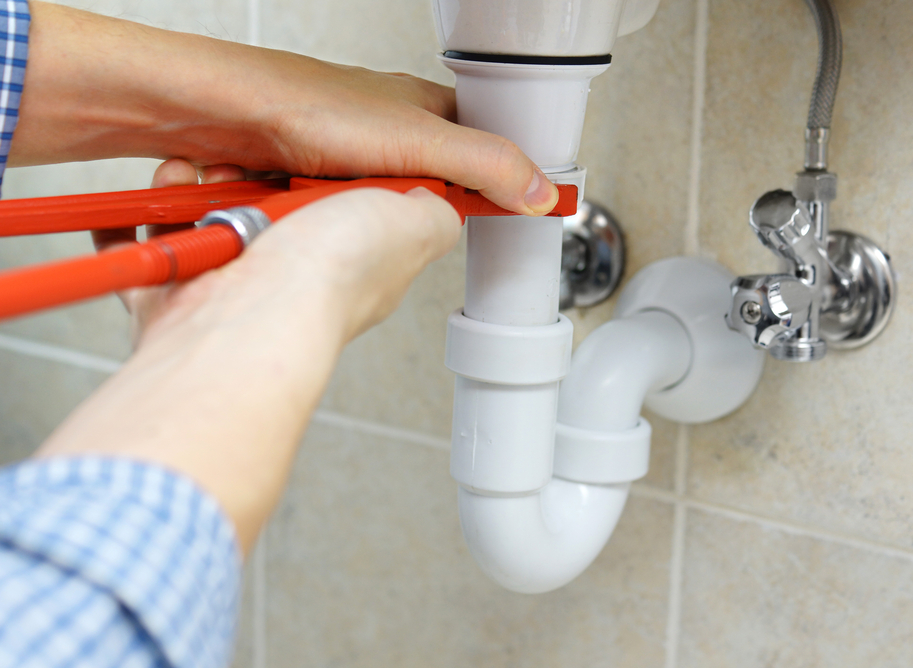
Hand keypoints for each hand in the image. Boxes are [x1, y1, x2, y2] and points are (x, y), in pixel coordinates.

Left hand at [13, 1, 558, 215]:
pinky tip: (292, 212)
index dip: (487, 189)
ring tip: (319, 206)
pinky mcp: (302, 183)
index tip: (500, 217)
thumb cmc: (304, 105)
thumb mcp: (416, 142)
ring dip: (341, 219)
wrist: (215, 116)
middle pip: (415, 194)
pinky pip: (318, 218)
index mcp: (421, 114)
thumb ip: (484, 166)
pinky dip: (306, 222)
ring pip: (362, 212)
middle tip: (375, 214)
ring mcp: (339, 160)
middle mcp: (381, 134)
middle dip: (395, 214)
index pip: (477, 156)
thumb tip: (541, 193)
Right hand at [46, 159, 461, 553]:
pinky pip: (157, 255)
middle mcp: (293, 280)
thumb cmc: (329, 276)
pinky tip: (156, 209)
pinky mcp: (182, 300)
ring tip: (194, 178)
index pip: (335, 207)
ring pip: (207, 220)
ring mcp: (235, 291)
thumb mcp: (413, 225)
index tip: (305, 152)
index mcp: (348, 261)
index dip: (318, 172)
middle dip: (245, 173)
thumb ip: (430, 214)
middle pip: (265, 205)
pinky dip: (144, 231)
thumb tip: (438, 203)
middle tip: (240, 166)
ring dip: (191, 189)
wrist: (253, 313)